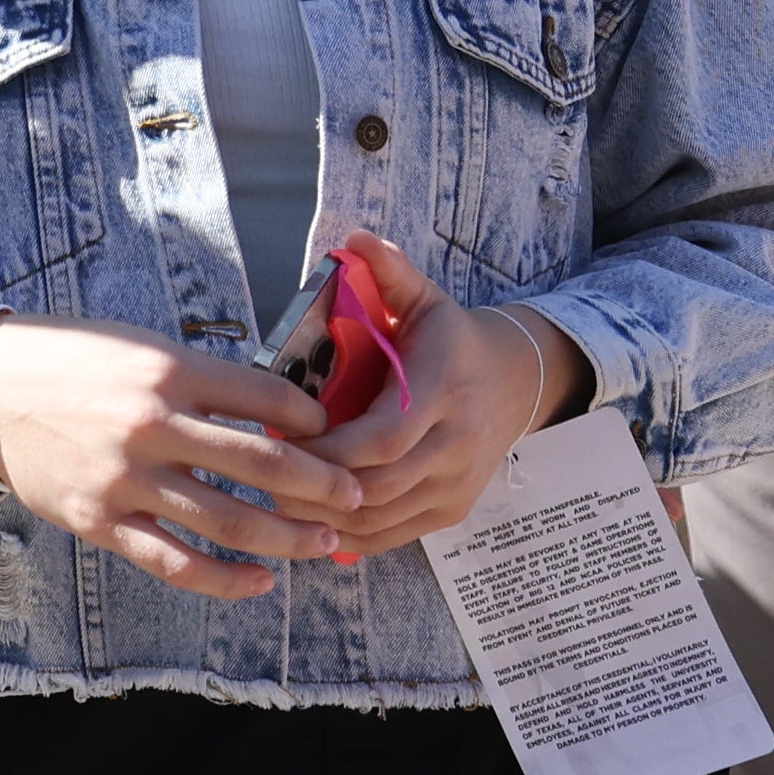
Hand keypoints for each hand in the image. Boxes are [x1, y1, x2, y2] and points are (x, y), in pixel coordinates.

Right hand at [0, 315, 355, 599]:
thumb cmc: (70, 361)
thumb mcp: (138, 346)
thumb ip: (198, 379)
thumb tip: (270, 411)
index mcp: (168, 370)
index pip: (267, 397)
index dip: (313, 420)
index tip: (334, 435)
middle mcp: (153, 425)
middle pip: (262, 464)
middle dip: (322, 484)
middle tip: (356, 496)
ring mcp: (127, 479)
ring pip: (229, 521)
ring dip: (287, 537)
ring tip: (324, 544)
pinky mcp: (102, 521)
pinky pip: (176, 562)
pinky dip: (225, 579)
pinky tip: (259, 582)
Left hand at [289, 234, 589, 560]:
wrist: (512, 384)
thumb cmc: (450, 339)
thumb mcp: (424, 298)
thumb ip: (391, 272)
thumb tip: (355, 238)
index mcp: (443, 390)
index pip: (385, 436)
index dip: (329, 447)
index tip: (280, 436)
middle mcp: (456, 444)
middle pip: (378, 485)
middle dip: (315, 485)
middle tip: (261, 473)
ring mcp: (456, 484)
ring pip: (383, 518)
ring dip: (324, 515)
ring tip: (273, 498)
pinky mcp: (451, 510)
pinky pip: (393, 536)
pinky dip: (348, 535)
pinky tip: (309, 520)